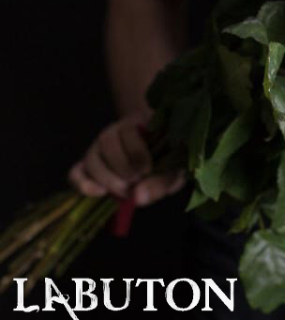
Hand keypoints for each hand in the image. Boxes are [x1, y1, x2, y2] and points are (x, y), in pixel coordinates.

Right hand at [68, 117, 184, 205]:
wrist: (160, 148)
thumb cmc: (170, 156)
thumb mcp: (174, 168)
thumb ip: (161, 181)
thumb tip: (138, 198)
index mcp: (140, 121)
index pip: (129, 130)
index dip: (136, 151)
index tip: (146, 170)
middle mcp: (115, 130)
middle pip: (106, 142)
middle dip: (121, 167)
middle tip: (134, 183)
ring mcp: (99, 146)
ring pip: (92, 157)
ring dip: (106, 177)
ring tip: (124, 191)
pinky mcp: (89, 163)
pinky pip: (76, 171)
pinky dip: (82, 184)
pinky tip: (99, 193)